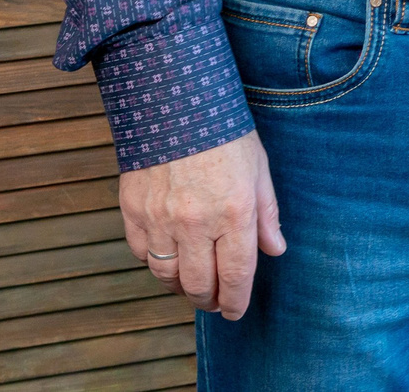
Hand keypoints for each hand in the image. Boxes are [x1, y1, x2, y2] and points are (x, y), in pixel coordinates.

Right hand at [120, 131, 284, 318]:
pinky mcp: (133, 210)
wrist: (174, 98)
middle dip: (209, 300)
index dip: (236, 302)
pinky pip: (142, 254)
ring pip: (166, 276)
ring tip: (192, 284)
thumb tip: (275, 249)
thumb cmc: (223, 131)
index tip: (235, 311)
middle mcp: (196, 222)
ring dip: (181, 287)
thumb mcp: (258, 168)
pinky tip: (168, 256)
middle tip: (214, 301)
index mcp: (234, 212)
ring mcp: (160, 218)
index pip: (236, 276)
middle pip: (199, 285)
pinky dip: (154, 262)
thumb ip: (267, 214)